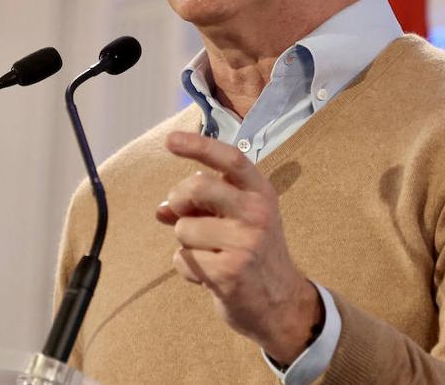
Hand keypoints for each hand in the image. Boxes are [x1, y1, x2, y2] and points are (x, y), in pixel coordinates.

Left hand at [156, 131, 322, 364]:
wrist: (282, 303)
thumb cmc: (253, 253)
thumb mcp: (238, 219)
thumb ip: (203, 206)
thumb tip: (161, 209)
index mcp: (261, 193)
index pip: (231, 158)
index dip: (199, 146)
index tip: (170, 141)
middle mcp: (257, 213)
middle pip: (197, 187)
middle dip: (179, 200)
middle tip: (183, 214)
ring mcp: (245, 243)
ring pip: (183, 228)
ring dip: (186, 243)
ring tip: (210, 254)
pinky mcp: (229, 273)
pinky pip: (183, 259)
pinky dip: (187, 268)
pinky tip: (210, 275)